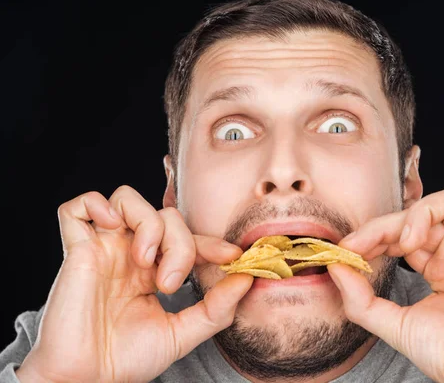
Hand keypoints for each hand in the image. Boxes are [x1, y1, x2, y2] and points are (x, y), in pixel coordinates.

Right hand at [16, 186, 251, 382]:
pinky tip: (112, 230)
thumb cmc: (127, 359)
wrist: (86, 380)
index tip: (232, 256)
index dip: (211, 242)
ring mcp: (103, 249)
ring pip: (128, 199)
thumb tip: (247, 279)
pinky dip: (96, 205)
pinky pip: (77, 208)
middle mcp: (129, 254)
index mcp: (153, 270)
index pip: (188, 238)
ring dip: (148, 224)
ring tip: (144, 262)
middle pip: (166, 215)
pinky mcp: (76, 251)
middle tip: (171, 283)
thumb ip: (217, 308)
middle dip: (180, 244)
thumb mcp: (182, 334)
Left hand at [329, 185, 443, 381]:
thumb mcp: (390, 323)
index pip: (403, 234)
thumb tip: (335, 265)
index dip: (374, 235)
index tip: (347, 250)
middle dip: (384, 225)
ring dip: (423, 210)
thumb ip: (358, 298)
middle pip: (420, 214)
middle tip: (359, 245)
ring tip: (409, 240)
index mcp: (438, 268)